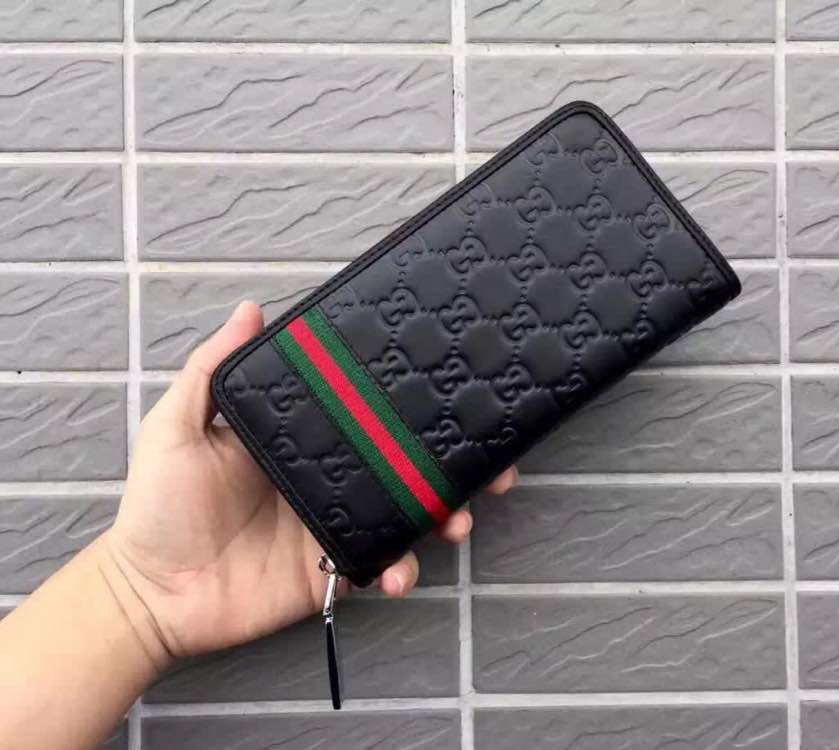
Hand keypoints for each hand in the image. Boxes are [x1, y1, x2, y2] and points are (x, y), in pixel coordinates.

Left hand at [101, 301, 516, 662]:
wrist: (152, 594)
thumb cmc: (160, 505)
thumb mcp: (178, 426)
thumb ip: (211, 369)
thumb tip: (250, 308)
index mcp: (303, 436)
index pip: (365, 410)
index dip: (408, 401)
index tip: (446, 384)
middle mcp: (330, 475)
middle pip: (404, 460)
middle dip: (451, 460)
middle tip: (491, 459)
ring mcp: (336, 522)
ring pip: (407, 512)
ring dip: (444, 514)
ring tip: (458, 518)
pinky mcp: (334, 568)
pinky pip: (382, 563)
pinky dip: (402, 568)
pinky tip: (402, 571)